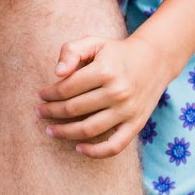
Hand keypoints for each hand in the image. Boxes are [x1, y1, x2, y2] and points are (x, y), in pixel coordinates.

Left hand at [38, 35, 169, 157]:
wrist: (155, 60)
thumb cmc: (116, 52)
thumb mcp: (93, 43)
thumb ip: (71, 51)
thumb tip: (57, 73)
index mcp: (105, 71)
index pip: (66, 88)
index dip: (49, 94)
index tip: (41, 95)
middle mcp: (117, 92)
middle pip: (74, 109)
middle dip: (52, 112)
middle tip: (40, 112)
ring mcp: (128, 111)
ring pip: (89, 129)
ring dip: (65, 132)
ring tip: (50, 130)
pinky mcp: (137, 124)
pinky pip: (115, 146)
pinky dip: (95, 152)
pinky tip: (78, 148)